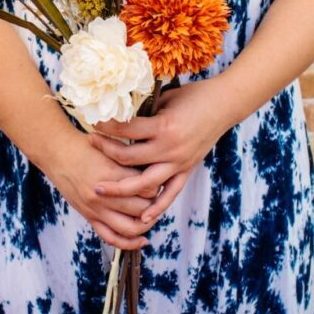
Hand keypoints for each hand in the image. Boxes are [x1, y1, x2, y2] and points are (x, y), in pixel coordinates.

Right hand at [41, 128, 157, 249]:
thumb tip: (154, 172)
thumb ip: (130, 162)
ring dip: (146, 224)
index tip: (160, 180)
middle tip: (159, 197)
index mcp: (112, 174)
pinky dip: (129, 243)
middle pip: (142, 208)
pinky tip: (141, 240)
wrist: (58, 154)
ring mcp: (96, 208)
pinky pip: (111, 237)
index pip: (148, 187)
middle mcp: (104, 194)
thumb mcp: (111, 149)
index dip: (158, 184)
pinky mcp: (90, 217)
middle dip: (154, 204)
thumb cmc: (85, 147)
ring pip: (130, 227)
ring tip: (151, 217)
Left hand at [90, 78, 232, 223]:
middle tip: (89, 144)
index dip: (107, 126)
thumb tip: (121, 115)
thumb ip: (145, 111)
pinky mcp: (187, 170)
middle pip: (128, 158)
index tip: (93, 122)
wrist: (224, 104)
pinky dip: (157, 207)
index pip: (126, 130)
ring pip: (144, 184)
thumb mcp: (165, 99)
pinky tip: (142, 218)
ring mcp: (179, 163)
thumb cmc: (194, 96)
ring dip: (120, 188)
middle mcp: (169, 149)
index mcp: (163, 127)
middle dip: (105, 151)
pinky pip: (170, 193)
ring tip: (100, 190)